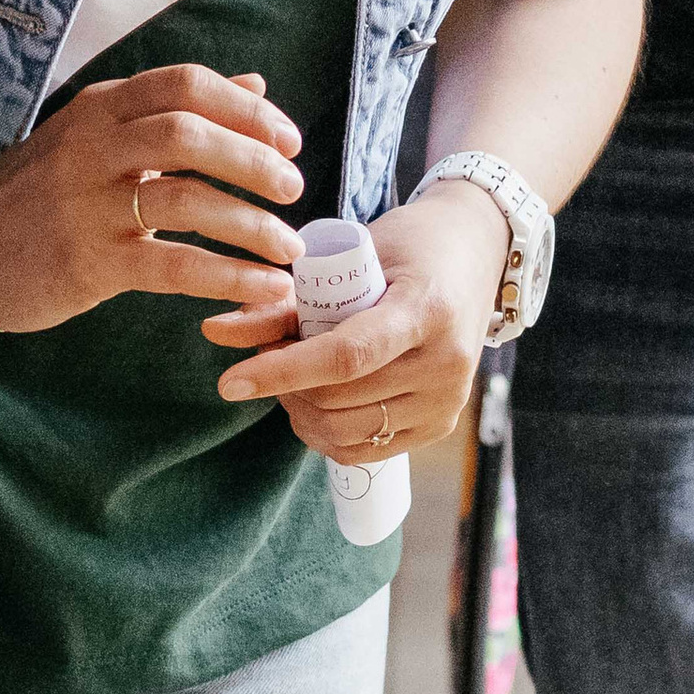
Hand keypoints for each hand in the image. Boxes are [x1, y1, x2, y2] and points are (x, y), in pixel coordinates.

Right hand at [0, 64, 303, 335]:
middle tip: (294, 188)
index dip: (247, 108)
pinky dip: (229, 276)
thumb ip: (174, 110)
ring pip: (186, 200)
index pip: (185, 84)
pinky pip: (173, 265)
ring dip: (251, 224)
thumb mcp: (97, 135)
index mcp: (99, 108)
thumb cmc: (40, 192)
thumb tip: (256, 83)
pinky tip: (265, 288)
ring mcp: (87, 206)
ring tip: (288, 248)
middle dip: (254, 159)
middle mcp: (92, 147)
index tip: (288, 140)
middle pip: (189, 132)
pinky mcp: (87, 263)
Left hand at [200, 180, 508, 460]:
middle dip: (285, 386)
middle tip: (266, 356)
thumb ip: (287, 300)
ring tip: (291, 377)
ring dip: (302, 412)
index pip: (346, 356)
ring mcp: (448, 399)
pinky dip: (327, 434)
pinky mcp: (441, 424)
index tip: (230, 382)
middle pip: (340, 399)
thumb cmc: (411, 244)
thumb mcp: (352, 256)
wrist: (478, 252)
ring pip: (348, 433)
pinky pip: (367, 450)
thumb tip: (214, 332)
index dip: (283, 372)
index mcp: (426, 310)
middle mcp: (445, 363)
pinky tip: (314, 404)